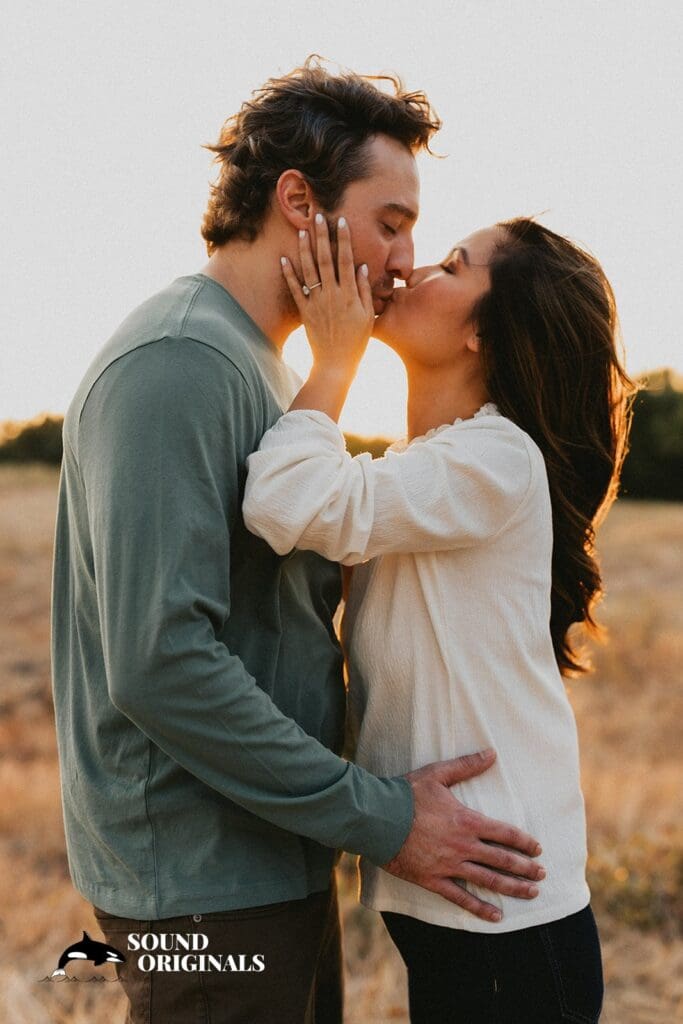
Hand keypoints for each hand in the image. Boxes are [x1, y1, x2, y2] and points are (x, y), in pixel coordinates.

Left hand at [281, 213, 374, 377]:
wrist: (336, 364)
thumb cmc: (356, 342)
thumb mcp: (367, 316)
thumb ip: (364, 291)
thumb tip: (361, 267)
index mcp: (349, 294)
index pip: (346, 260)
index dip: (344, 240)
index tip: (341, 221)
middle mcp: (331, 294)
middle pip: (325, 259)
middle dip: (322, 236)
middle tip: (318, 216)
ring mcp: (316, 302)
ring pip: (309, 271)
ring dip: (304, 249)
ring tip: (302, 231)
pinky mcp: (305, 312)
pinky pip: (295, 290)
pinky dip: (289, 274)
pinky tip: (284, 259)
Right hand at [383, 749, 545, 923]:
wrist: (377, 817)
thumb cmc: (407, 793)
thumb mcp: (438, 774)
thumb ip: (466, 766)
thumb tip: (492, 753)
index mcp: (467, 821)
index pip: (504, 833)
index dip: (524, 842)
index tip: (538, 849)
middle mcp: (463, 846)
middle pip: (502, 860)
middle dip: (525, 868)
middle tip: (542, 875)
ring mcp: (449, 865)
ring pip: (488, 881)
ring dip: (512, 888)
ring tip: (531, 893)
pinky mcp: (433, 880)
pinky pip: (461, 898)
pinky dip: (480, 908)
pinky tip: (496, 917)